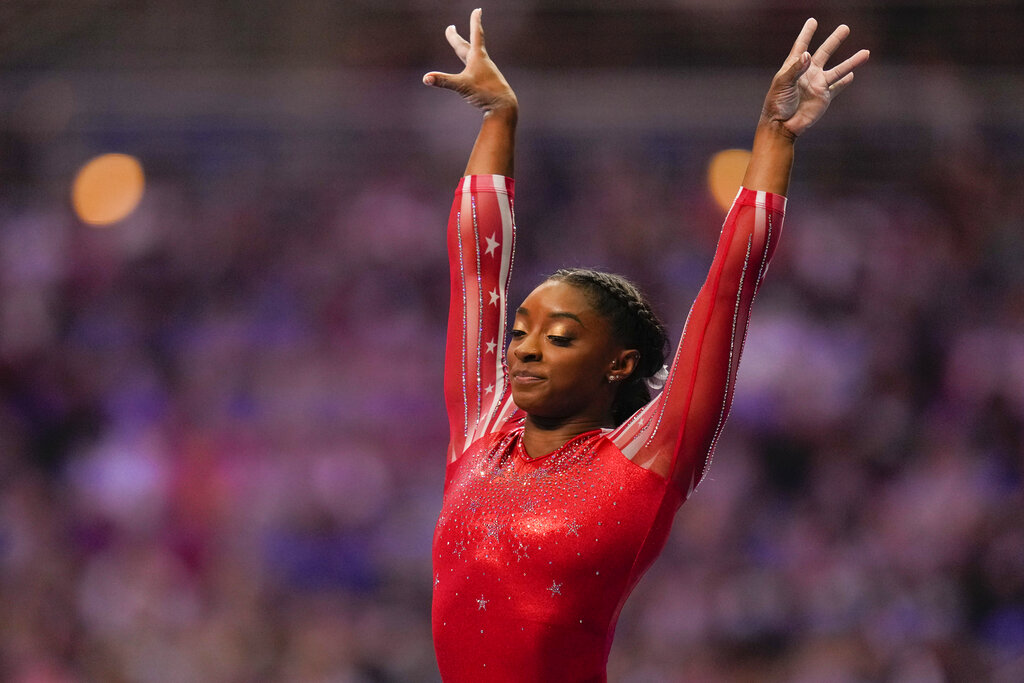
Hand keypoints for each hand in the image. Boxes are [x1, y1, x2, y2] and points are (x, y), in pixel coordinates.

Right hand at [423, 8, 517, 114]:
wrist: (504, 106)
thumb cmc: (485, 93)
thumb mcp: (462, 86)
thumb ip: (443, 81)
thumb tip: (426, 78)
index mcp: (477, 57)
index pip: (475, 35)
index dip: (475, 21)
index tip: (478, 10)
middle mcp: (482, 62)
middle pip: (467, 46)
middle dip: (457, 38)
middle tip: (451, 28)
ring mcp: (485, 72)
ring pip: (472, 57)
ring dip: (465, 50)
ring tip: (461, 48)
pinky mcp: (487, 81)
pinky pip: (476, 70)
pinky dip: (470, 66)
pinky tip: (472, 71)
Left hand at [761, 19, 869, 137]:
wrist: (783, 126)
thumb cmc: (777, 104)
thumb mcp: (782, 84)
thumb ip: (795, 69)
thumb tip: (807, 54)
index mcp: (794, 67)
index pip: (801, 46)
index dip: (806, 33)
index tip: (812, 21)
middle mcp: (808, 73)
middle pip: (824, 52)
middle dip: (834, 40)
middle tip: (845, 28)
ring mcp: (818, 85)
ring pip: (839, 70)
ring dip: (852, 62)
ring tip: (866, 52)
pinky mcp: (824, 97)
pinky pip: (837, 87)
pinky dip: (845, 82)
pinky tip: (852, 75)